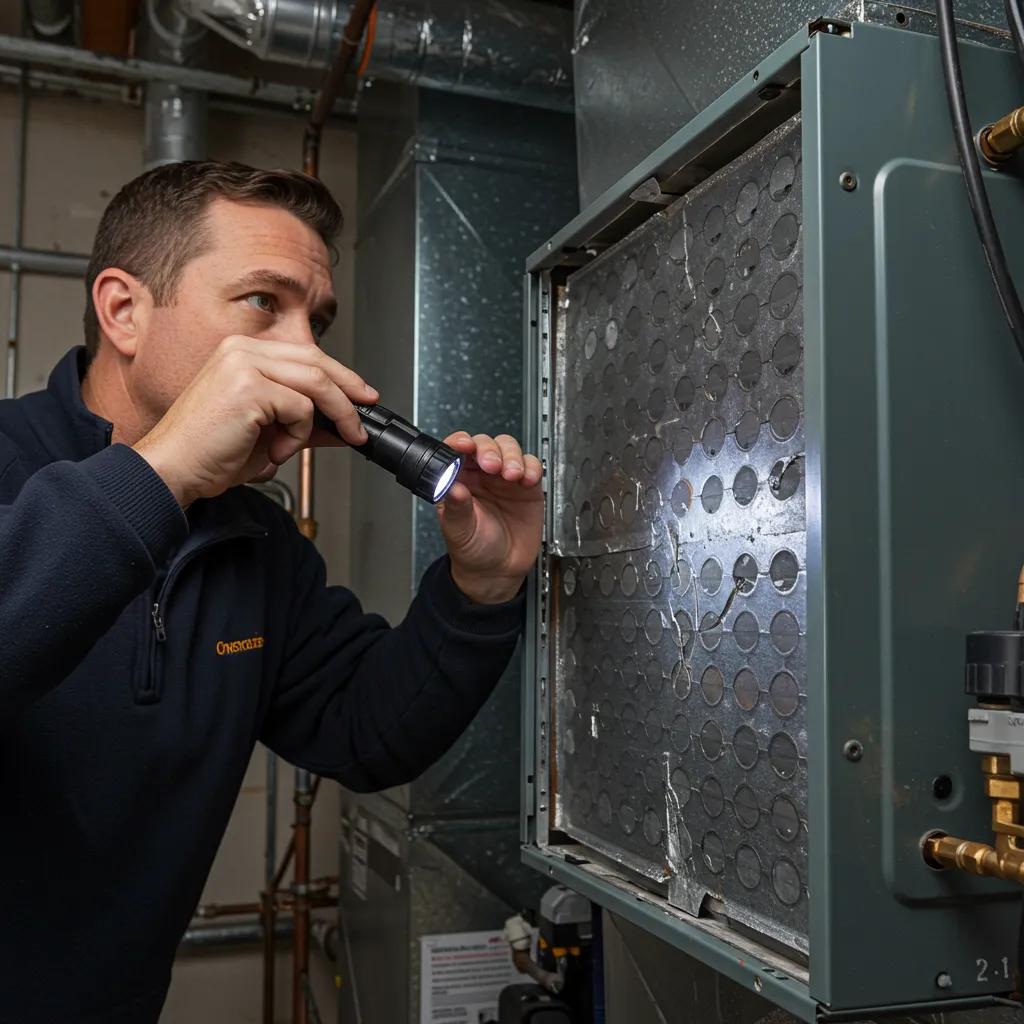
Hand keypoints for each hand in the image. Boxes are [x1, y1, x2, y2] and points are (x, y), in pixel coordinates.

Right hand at [133, 335, 377, 506]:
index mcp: (241, 352)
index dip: (340, 376)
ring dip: (331, 417)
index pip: (305, 354)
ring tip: (323, 441)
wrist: (173, 470)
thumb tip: (341, 422)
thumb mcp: (268, 432)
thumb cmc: (210, 453)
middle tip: (363, 420)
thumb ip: (303, 419)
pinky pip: (301, 408)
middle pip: (316, 361)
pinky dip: (298, 436)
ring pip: (316, 383)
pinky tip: (275, 451)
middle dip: (349, 391)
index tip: (360, 396)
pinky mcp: (249, 387)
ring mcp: (244, 364)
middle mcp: (241, 350)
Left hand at [437, 432, 543, 603]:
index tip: (464, 446)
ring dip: (512, 456)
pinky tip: (526, 480)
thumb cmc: (472, 550)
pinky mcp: (527, 487)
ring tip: (512, 475)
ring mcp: (504, 478)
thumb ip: (455, 508)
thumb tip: (451, 487)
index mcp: (458, 479)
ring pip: (509, 449)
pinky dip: (531, 468)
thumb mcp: (458, 530)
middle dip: (490, 450)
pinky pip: (532, 466)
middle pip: (486, 444)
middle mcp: (480, 474)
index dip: (460, 442)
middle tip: (492, 465)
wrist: (498, 571)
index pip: (456, 450)